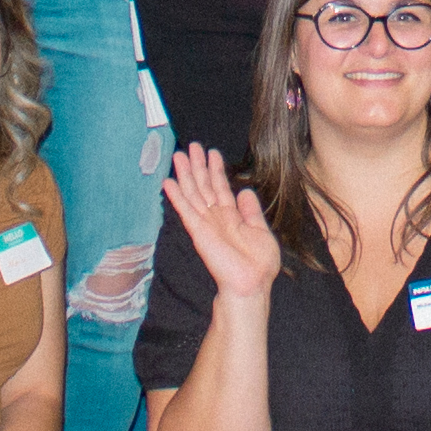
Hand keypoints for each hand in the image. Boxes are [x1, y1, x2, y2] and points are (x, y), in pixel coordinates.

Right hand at [162, 144, 280, 301]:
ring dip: (185, 175)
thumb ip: (251, 211)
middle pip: (204, 186)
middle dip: (197, 166)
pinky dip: (177, 196)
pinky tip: (169, 182)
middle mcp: (216, 217)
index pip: (220, 187)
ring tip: (178, 156)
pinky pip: (186, 210)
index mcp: (232, 216)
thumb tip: (245, 190)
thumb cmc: (259, 263)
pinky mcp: (198, 231)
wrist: (251, 283)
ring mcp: (205, 223)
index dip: (216, 169)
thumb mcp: (261, 231)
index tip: (212, 152)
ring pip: (193, 193)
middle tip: (191, 146)